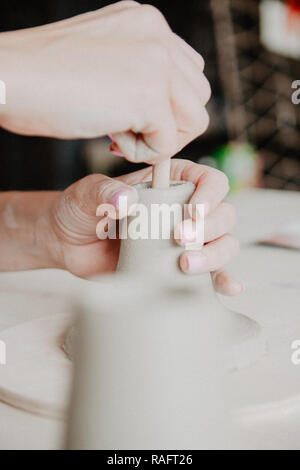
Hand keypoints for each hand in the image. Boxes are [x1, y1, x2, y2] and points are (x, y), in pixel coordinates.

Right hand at [0, 1, 209, 162]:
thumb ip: (134, 71)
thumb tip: (158, 107)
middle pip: (197, 97)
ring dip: (161, 139)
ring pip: (195, 120)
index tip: (132, 119)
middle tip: (129, 133)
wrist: (7, 77)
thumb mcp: (100, 60)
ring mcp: (156, 61)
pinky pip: (168, 142)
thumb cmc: (41, 76)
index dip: (167, 106)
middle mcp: (157, 34)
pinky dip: (144, 154)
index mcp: (146, 23)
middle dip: (170, 125)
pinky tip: (112, 142)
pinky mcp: (148, 94)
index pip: (188, 73)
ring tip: (121, 137)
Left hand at [47, 160, 241, 295]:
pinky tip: (229, 288)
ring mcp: (184, 241)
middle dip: (210, 228)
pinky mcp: (178, 269)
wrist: (68, 245)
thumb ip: (104, 192)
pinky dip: (224, 280)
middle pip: (223, 214)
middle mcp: (184, 210)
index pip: (207, 180)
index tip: (194, 210)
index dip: (210, 194)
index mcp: (170, 183)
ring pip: (224, 243)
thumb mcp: (87, 194)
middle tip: (180, 238)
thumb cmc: (80, 210)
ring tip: (186, 265)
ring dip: (216, 255)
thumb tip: (126, 200)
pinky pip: (211, 274)